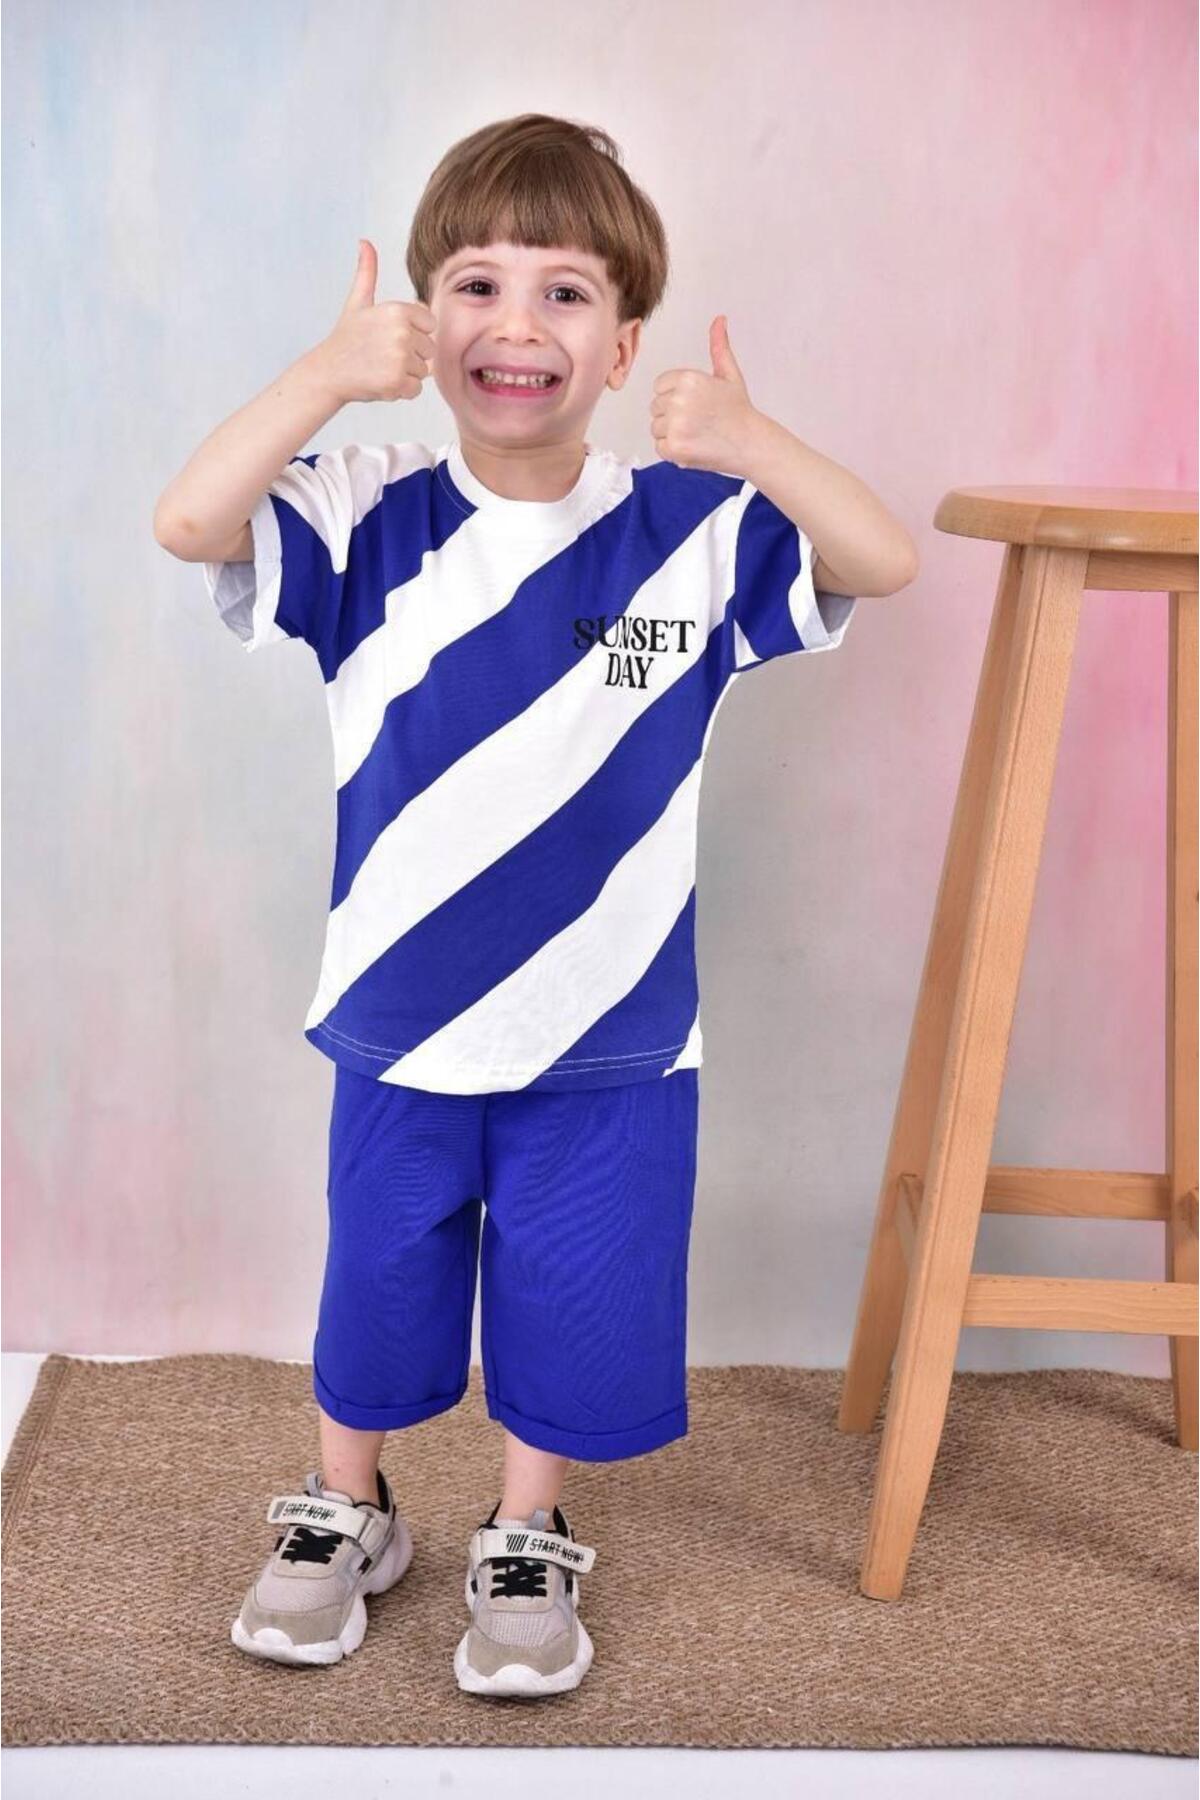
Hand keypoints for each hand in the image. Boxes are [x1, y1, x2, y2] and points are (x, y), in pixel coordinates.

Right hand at [315, 239, 436, 404]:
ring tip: (381, 367)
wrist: (328, 372)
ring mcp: (400, 359)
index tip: (391, 336)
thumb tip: (364, 242)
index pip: (430, 324)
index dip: (414, 333)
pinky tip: (382, 381)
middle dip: (411, 355)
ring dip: (406, 373)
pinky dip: (401, 390)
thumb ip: (367, 273)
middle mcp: (402, 333)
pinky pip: (416, 390)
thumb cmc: (345, 338)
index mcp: (397, 310)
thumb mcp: (357, 302)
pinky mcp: (397, 383)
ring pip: (423, 370)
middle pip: (429, 349)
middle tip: (384, 354)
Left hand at [649, 316, 762, 475]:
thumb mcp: (729, 374)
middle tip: (698, 420)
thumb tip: (719, 320)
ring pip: (656, 428)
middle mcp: (679, 400)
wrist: (750, 443)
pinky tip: (693, 445)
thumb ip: (719, 347)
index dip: (675, 396)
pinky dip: (673, 451)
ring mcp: (676, 425)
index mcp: (688, 379)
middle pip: (656, 407)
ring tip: (696, 433)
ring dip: (672, 433)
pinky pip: (660, 447)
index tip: (694, 404)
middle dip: (672, 415)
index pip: (659, 386)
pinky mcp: (675, 447)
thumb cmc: (739, 411)